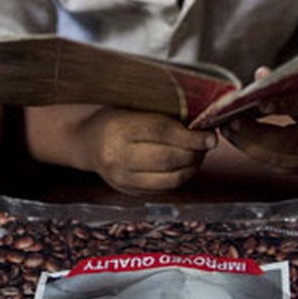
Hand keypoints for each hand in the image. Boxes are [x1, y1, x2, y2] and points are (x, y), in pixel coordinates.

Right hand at [87, 108, 214, 196]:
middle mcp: (118, 156)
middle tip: (208, 143)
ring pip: (170, 179)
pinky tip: (184, 164)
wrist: (87, 142)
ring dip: (191, 167)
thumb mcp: (133, 106)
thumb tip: (201, 121)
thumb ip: (163, 113)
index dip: (191, 136)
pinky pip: (164, 189)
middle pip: (168, 159)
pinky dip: (180, 177)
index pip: (162, 132)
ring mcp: (122, 179)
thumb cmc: (116, 118)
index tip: (211, 136)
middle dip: (195, 153)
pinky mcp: (129, 192)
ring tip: (198, 153)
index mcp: (119, 128)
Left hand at [220, 83, 297, 173]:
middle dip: (256, 133)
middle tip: (231, 122)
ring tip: (227, 130)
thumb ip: (285, 79)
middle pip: (289, 141)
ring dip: (248, 144)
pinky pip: (275, 164)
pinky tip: (236, 139)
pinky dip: (253, 151)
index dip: (284, 104)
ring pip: (279, 157)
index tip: (260, 102)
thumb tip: (261, 75)